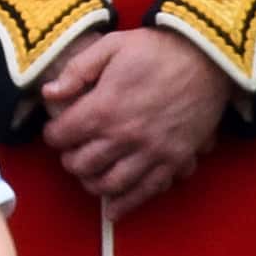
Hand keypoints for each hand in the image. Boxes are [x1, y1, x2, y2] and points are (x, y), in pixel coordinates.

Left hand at [37, 25, 230, 214]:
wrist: (207, 58)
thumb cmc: (157, 49)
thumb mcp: (111, 46)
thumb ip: (77, 70)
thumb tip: (49, 93)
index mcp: (104, 108)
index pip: (62, 136)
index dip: (53, 134)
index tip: (57, 131)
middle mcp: (124, 136)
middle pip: (82, 165)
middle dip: (71, 160)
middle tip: (73, 152)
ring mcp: (151, 152)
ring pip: (109, 184)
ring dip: (93, 183)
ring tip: (90, 175)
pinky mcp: (174, 160)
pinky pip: (146, 191)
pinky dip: (126, 204)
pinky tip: (113, 209)